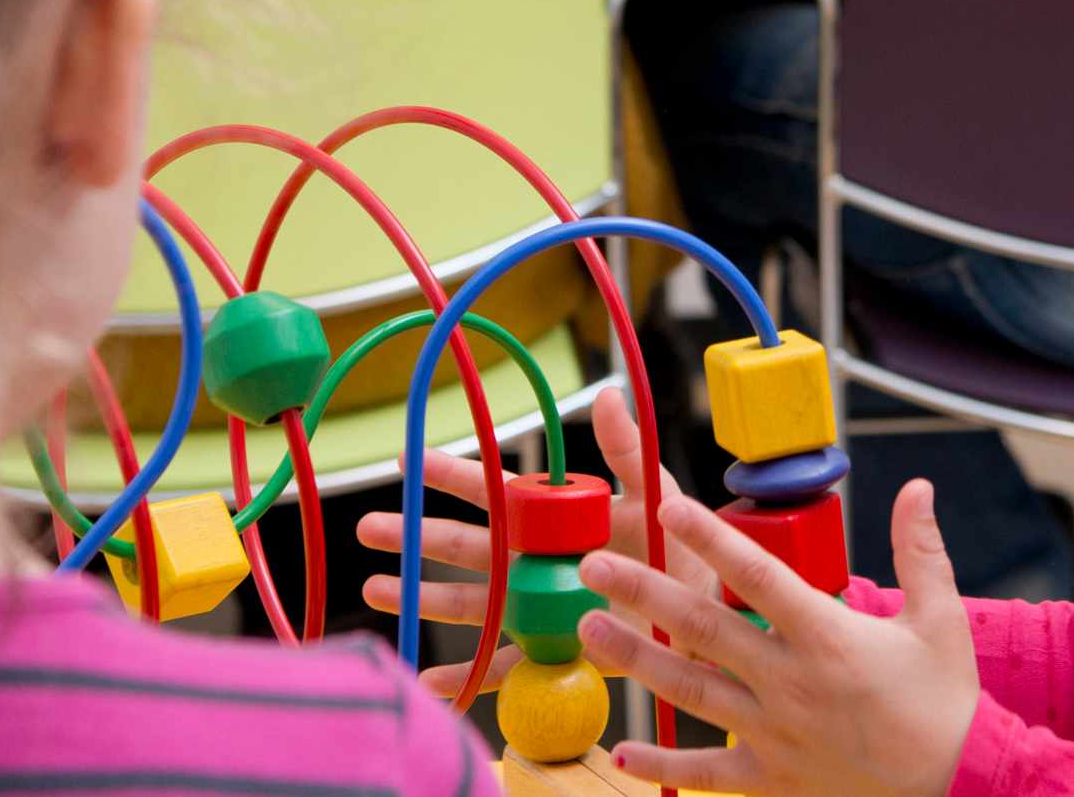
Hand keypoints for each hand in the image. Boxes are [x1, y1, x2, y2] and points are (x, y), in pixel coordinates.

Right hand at [355, 390, 711, 695]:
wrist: (706, 612)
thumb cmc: (679, 547)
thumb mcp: (655, 494)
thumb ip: (626, 450)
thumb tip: (607, 394)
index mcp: (552, 518)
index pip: (492, 492)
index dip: (451, 476)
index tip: (411, 461)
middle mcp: (532, 560)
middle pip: (461, 546)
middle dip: (413, 536)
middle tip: (368, 528)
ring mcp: (534, 606)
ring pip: (466, 602)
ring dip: (420, 597)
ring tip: (375, 591)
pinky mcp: (547, 649)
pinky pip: (498, 664)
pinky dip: (463, 676)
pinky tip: (428, 680)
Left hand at [577, 485, 978, 796]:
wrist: (957, 782)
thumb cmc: (945, 700)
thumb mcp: (942, 619)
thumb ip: (920, 550)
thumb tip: (918, 486)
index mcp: (827, 636)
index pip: (757, 574)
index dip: (709, 538)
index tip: (667, 505)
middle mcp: (790, 681)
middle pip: (702, 627)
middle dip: (643, 591)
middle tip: (593, 563)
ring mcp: (775, 732)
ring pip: (691, 691)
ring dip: (636, 658)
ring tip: (588, 630)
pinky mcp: (772, 777)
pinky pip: (708, 771)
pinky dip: (664, 766)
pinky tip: (622, 755)